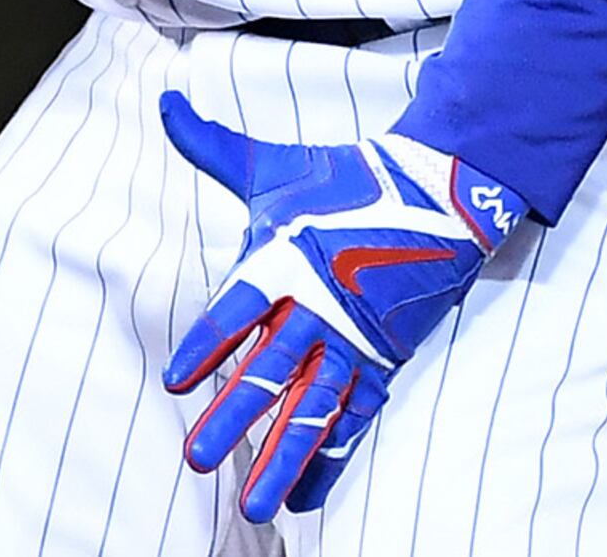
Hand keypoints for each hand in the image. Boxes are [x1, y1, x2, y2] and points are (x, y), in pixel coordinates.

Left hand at [157, 93, 516, 522]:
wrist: (441, 194)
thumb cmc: (347, 180)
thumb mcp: (275, 165)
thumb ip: (212, 146)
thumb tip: (165, 102)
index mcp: (287, 260)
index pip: (238, 310)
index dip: (207, 346)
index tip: (176, 383)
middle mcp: (319, 307)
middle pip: (271, 371)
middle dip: (235, 418)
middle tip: (198, 459)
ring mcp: (355, 342)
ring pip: (315, 411)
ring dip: (283, 458)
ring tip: (253, 505)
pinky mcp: (382, 362)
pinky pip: (353, 421)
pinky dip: (330, 461)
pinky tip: (304, 498)